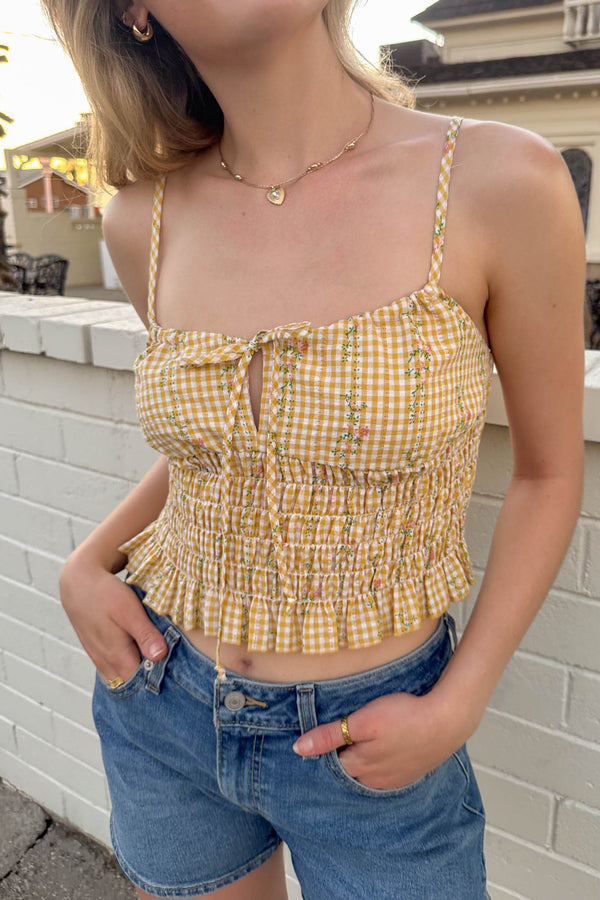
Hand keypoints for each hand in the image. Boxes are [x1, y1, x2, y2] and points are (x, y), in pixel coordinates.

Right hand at [59, 557, 166, 684]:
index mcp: (116, 655)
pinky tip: (138, 657)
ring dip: (137, 674)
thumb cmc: (106, 594)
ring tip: (156, 665)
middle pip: (131, 683)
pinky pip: (112, 668)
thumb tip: (159, 657)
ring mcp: (99, 658)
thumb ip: (144, 635)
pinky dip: (126, 667)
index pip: (140, 682)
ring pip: (121, 677)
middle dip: (148, 680)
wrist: (78, 583)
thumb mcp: (129, 611)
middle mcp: (106, 662)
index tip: (175, 675)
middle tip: (171, 672)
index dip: (158, 680)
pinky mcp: (96, 651)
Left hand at [292, 690, 465, 790]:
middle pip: (349, 771)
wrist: (447, 720)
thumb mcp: (362, 721)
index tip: (325, 735)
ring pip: (369, 773)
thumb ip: (330, 736)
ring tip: (363, 739)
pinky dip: (382, 762)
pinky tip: (385, 747)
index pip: (331, 764)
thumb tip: (299, 749)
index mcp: (360, 767)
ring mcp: (395, 779)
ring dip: (363, 759)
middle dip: (343, 756)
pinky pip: (388, 772)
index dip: (325, 750)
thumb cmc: (404, 717)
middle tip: (342, 735)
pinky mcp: (411, 772)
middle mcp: (375, 780)